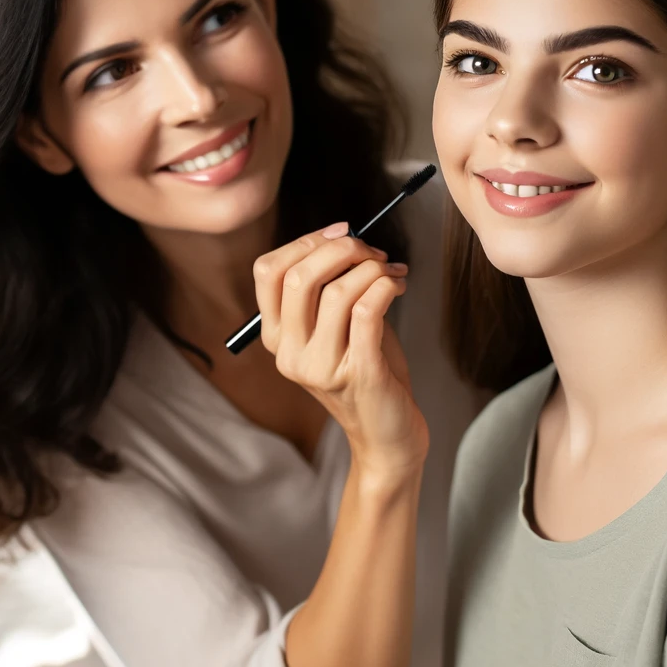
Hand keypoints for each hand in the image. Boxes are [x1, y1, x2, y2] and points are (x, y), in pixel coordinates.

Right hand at [253, 222, 428, 481]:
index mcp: (276, 338)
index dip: (305, 241)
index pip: (268, 271)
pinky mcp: (359, 373)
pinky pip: (367, 310)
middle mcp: (289, 354)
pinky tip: (398, 286)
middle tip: (371, 251)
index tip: (341, 232)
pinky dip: (386, 286)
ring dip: (372, 268)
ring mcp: (321, 367)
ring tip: (390, 272)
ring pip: (338, 291)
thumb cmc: (365, 371)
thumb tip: (345, 239)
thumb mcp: (335, 328)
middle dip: (342, 249)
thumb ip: (328, 289)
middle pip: (299, 277)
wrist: (387, 434)